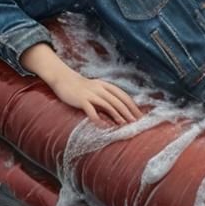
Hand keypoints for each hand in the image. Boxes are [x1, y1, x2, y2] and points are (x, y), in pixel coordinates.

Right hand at [20, 42, 142, 125]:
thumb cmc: (82, 87)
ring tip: (123, 124)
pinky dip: (97, 118)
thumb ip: (107, 98)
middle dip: (128, 112)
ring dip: (116, 115)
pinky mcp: (81, 99)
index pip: (124, 96)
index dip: (133, 106)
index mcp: (107, 86)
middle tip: (135, 123)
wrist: (64, 79)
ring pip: (108, 105)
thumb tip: (119, 112)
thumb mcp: (97, 89)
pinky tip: (102, 126)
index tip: (140, 116)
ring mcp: (91, 94)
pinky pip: (91, 110)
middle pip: (118, 101)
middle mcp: (101, 89)